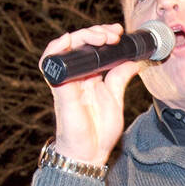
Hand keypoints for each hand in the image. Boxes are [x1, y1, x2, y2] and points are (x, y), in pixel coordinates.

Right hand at [39, 23, 146, 165]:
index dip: (103, 35)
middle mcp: (77, 75)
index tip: (120, 33)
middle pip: (80, 43)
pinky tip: (67, 40)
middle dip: (97, 32)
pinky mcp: (60, 88)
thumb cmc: (100, 131)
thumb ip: (121, 78)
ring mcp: (67, 80)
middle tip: (114, 34)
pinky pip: (49, 63)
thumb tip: (134, 60)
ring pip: (65, 47)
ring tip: (101, 37)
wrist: (90, 153)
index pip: (92, 47)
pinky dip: (56, 48)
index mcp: (90, 76)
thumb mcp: (116, 98)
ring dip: (81, 36)